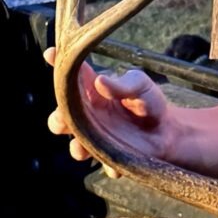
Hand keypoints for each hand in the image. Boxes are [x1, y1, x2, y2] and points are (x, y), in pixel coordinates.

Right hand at [45, 47, 170, 175]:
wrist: (167, 131)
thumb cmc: (149, 101)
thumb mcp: (140, 85)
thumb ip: (123, 84)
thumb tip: (101, 82)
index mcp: (92, 91)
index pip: (72, 75)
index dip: (59, 62)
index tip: (51, 53)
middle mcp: (88, 114)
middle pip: (61, 117)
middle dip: (58, 120)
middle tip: (64, 121)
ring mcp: (96, 137)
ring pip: (76, 146)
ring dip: (77, 148)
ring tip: (82, 148)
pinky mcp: (109, 156)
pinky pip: (103, 163)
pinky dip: (108, 164)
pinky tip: (117, 164)